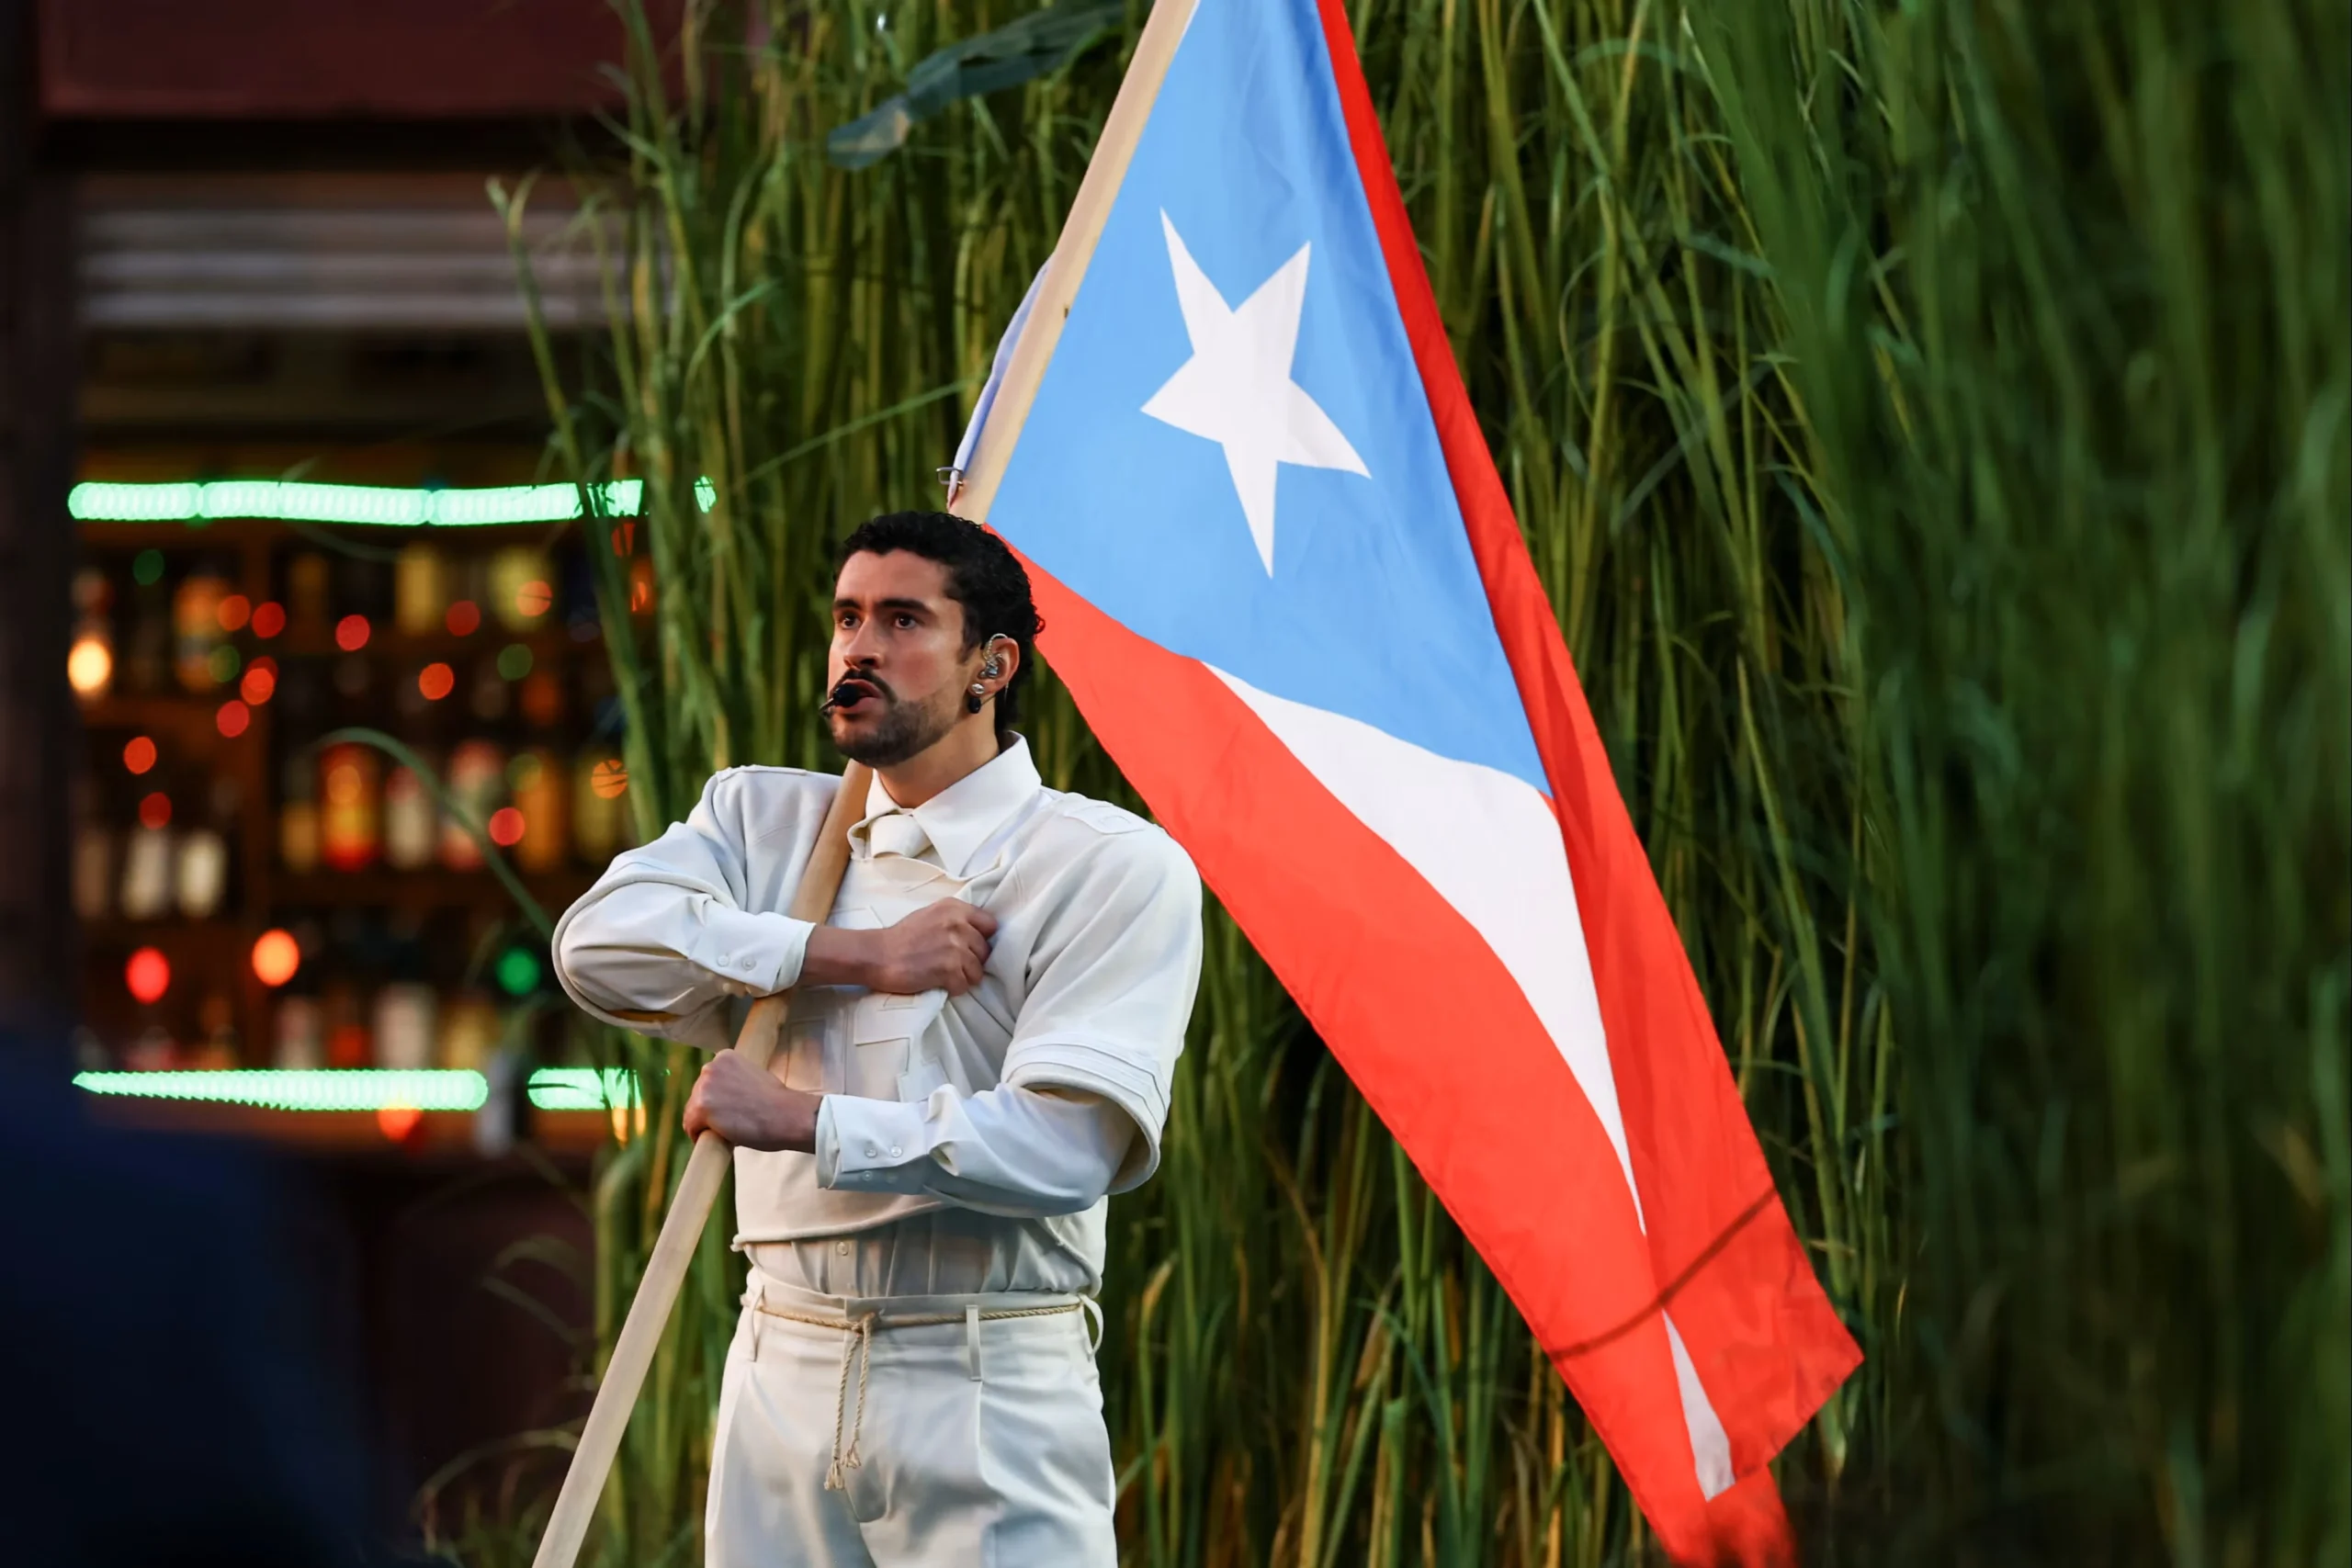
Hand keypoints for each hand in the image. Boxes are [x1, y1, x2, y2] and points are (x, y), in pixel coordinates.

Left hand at [682, 1049, 819, 1151]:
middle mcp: (710, 1067)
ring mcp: (704, 1087)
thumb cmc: (778, 1101)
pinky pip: (691, 1127)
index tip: (729, 1109)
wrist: (786, 1114)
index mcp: (724, 1057)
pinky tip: (715, 1139)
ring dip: (704, 1124)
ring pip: (692, 1111)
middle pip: (698, 1094)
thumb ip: (735, 1081)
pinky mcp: (701, 1108)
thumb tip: (723, 1099)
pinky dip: (699, 1136)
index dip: (717, 1098)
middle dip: (709, 1110)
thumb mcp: (754, 1076)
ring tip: (724, 1132)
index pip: (710, 1081)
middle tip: (728, 1123)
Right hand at [869, 899, 997, 994]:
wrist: (877, 955)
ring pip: (977, 971)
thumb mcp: (931, 915)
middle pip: (985, 951)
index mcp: (955, 908)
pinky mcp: (949, 969)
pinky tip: (940, 984)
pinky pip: (964, 986)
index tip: (970, 947)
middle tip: (953, 966)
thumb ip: (955, 920)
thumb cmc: (901, 937)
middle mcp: (958, 924)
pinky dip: (954, 989)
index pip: (990, 925)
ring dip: (963, 977)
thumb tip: (977, 934)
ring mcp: (955, 947)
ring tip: (945, 976)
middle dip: (972, 961)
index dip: (982, 939)